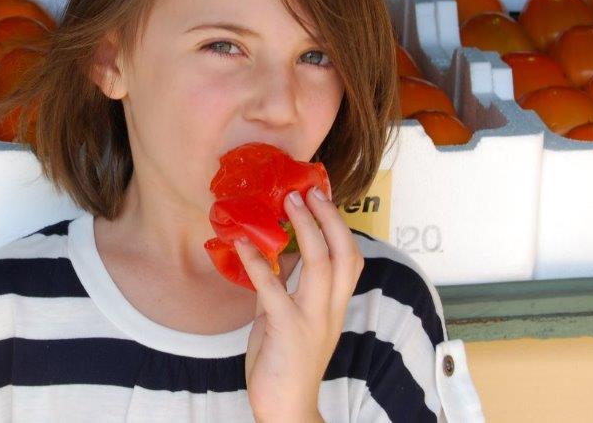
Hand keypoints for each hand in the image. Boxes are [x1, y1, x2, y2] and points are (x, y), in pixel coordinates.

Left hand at [234, 186, 363, 422]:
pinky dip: (258, 263)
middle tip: (309, 191)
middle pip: (344, 254)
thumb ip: (282, 291)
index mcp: (334, 306)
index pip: (350, 259)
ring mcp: (312, 319)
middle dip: (329, 219)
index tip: (322, 197)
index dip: (339, 225)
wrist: (286, 409)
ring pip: (321, 264)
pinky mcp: (288, 330)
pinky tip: (242, 243)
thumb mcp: (286, 320)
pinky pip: (274, 289)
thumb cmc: (285, 365)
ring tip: (288, 202)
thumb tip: (268, 261)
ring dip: (305, 229)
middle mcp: (330, 309)